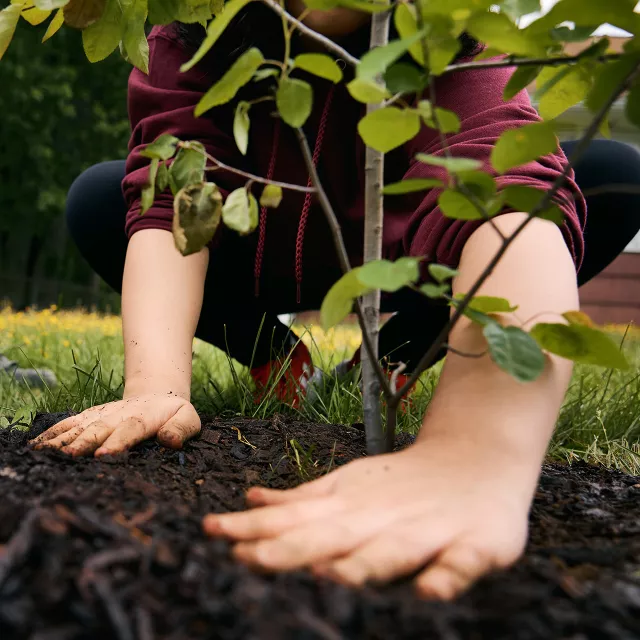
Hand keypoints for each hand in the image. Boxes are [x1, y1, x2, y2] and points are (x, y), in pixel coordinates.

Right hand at [29, 392, 199, 456]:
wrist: (159, 395)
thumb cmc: (175, 414)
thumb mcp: (189, 419)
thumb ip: (181, 429)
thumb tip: (170, 441)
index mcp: (146, 417)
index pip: (132, 428)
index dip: (118, 441)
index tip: (105, 454)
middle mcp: (120, 414)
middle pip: (101, 427)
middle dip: (85, 441)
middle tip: (70, 455)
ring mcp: (103, 414)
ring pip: (81, 425)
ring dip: (63, 438)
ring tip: (43, 452)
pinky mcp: (91, 416)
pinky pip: (70, 423)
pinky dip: (53, 433)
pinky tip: (36, 445)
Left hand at [203, 436, 530, 599]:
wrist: (477, 460)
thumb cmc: (403, 487)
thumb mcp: (349, 489)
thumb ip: (303, 502)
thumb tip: (251, 501)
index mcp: (352, 507)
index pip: (297, 520)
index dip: (257, 529)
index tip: (213, 533)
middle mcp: (382, 519)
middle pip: (334, 536)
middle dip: (290, 548)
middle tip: (247, 558)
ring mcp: (428, 531)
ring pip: (392, 551)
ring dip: (362, 563)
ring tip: (330, 576)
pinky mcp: (473, 544)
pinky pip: (460, 564)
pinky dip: (447, 577)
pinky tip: (431, 592)